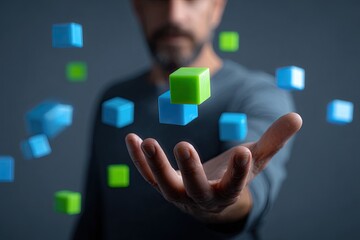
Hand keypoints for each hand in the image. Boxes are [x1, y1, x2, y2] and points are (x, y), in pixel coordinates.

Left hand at [125, 112, 301, 223]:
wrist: (213, 198)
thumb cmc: (236, 175)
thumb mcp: (258, 159)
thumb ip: (275, 140)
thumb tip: (297, 118)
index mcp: (229, 191)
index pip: (236, 183)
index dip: (239, 170)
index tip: (243, 151)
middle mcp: (203, 197)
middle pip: (196, 188)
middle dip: (191, 169)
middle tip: (183, 145)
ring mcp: (180, 194)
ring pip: (166, 185)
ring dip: (156, 165)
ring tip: (146, 141)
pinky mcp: (163, 186)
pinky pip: (148, 175)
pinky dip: (139, 160)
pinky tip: (131, 138)